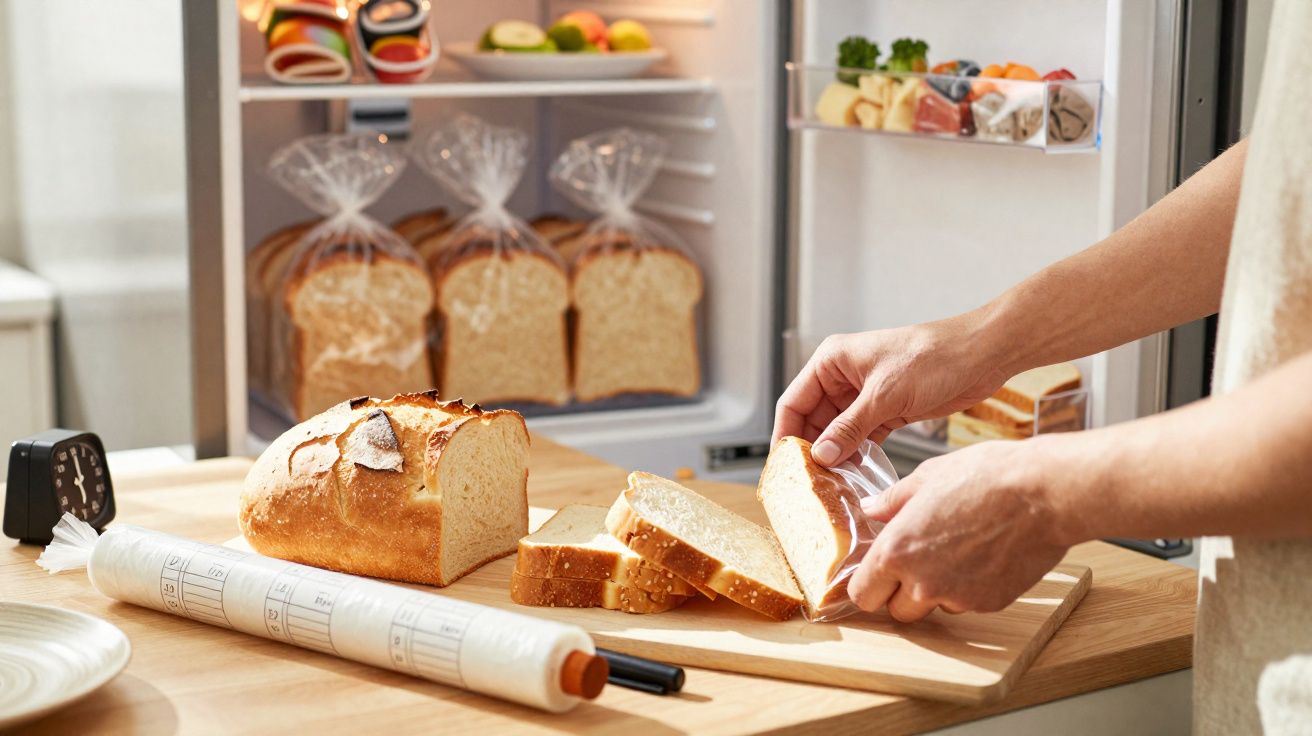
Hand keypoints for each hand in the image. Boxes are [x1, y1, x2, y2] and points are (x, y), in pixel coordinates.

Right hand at [773, 313, 1010, 465]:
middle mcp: (843, 378)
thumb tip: (821, 455)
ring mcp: (865, 396)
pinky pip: (861, 438)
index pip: (794, 402)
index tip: (784, 467)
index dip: (786, 435)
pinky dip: (857, 455)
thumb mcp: (885, 395)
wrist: (981, 356)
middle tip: (810, 484)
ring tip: (831, 485)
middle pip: (813, 421)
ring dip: (835, 456)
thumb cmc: (934, 357)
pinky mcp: (887, 411)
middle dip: (811, 451)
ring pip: (837, 432)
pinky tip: (855, 475)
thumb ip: (850, 427)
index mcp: (832, 361)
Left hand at [847, 439, 1071, 621]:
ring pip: (935, 607)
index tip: (876, 576)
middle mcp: (922, 582)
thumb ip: (892, 500)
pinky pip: (968, 603)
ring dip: (938, 590)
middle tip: (918, 561)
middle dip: (901, 593)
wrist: (1043, 492)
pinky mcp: (990, 603)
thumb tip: (871, 509)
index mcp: (896, 551)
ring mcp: (958, 597)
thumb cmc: (986, 476)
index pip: (862, 594)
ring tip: (958, 550)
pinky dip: (971, 587)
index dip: (868, 585)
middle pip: (897, 611)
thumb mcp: (928, 476)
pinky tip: (984, 554)